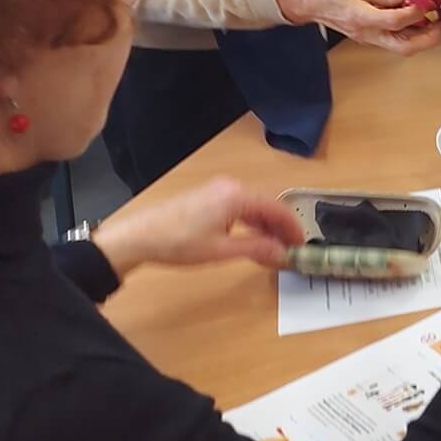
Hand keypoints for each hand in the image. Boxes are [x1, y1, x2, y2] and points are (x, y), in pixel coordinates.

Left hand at [92, 177, 305, 276]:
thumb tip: (282, 253)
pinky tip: (251, 237)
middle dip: (280, 227)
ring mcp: (217, 190)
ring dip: (265, 225)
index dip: (293, 227)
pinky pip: (239, 206)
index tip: (301, 244)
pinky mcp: (207, 196)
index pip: (277, 208)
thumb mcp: (222, 250)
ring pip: (253, 206)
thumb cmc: (177, 241)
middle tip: (290, 248)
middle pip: (267, 205)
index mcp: (237, 195)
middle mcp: (230, 187)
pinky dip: (250, 221)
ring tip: (273, 247)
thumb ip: (257, 249)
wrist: (138, 237)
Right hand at [276, 0, 440, 55]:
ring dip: (423, 36)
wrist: (303, 2)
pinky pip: (395, 39)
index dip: (416, 12)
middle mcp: (367, 34)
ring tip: (434, 18)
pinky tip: (417, 17)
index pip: (396, 21)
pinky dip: (411, 31)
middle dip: (429, 37)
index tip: (429, 0)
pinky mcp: (369, 35)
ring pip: (402, 47)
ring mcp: (369, 38)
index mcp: (361, 18)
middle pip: (405, 47)